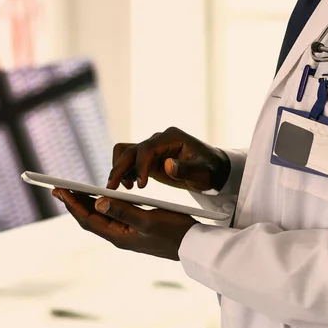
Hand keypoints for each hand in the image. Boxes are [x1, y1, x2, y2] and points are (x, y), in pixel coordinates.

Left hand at [52, 189, 196, 260]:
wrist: (194, 246)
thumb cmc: (175, 232)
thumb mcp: (149, 220)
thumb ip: (124, 211)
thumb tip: (98, 201)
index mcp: (120, 236)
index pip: (89, 219)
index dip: (73, 204)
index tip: (59, 190)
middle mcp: (120, 237)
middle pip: (91, 219)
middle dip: (75, 203)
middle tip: (59, 188)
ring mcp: (128, 234)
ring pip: (101, 218)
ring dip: (87, 204)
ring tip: (74, 191)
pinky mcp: (137, 230)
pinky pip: (113, 217)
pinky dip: (104, 206)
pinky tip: (103, 198)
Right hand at [107, 127, 229, 192]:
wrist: (214, 169)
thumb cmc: (211, 170)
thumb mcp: (203, 173)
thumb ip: (186, 169)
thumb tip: (167, 165)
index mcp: (172, 137)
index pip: (147, 148)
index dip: (140, 166)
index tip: (140, 186)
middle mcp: (159, 139)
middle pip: (130, 150)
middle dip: (120, 168)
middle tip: (112, 190)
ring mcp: (153, 148)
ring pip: (126, 154)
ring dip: (119, 170)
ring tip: (122, 190)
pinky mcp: (150, 158)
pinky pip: (131, 162)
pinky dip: (125, 173)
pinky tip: (129, 188)